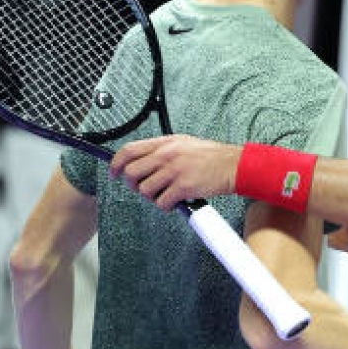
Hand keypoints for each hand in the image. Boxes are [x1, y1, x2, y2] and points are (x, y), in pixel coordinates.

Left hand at [110, 135, 240, 209]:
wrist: (233, 165)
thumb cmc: (211, 156)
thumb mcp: (184, 143)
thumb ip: (162, 150)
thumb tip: (141, 161)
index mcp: (165, 143)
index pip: (129, 151)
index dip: (116, 164)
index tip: (114, 173)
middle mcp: (167, 155)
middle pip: (132, 173)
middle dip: (134, 185)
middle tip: (144, 188)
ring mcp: (175, 171)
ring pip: (145, 190)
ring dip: (153, 197)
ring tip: (167, 194)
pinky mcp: (183, 187)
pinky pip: (162, 202)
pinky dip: (167, 206)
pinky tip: (176, 201)